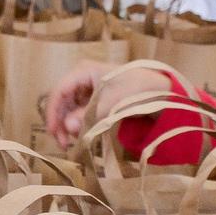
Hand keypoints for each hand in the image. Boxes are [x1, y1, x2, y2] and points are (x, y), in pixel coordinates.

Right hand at [46, 62, 174, 149]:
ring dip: (68, 125)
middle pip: (62, 101)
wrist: (162, 91)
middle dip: (60, 122)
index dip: (53, 112)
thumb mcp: (112, 103)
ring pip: (69, 108)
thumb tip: (67, 127)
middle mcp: (82, 78)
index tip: (54, 132)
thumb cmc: (138, 89)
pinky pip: (80, 112)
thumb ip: (89, 116)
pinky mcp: (96, 99)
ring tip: (72, 142)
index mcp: (83, 71)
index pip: (59, 91)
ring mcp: (89, 88)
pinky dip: (79, 124)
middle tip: (62, 143)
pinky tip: (80, 135)